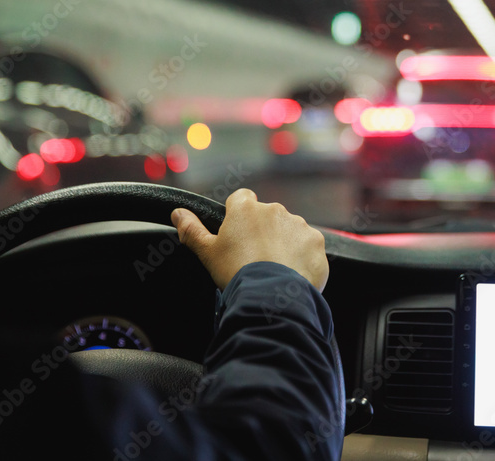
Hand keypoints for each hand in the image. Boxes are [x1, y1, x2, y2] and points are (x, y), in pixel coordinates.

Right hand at [170, 189, 328, 291]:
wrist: (272, 295)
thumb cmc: (236, 272)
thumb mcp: (208, 253)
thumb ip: (192, 230)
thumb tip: (178, 214)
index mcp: (246, 209)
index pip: (241, 198)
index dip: (238, 215)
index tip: (237, 234)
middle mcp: (275, 210)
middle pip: (267, 216)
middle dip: (262, 232)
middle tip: (254, 258)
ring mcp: (299, 225)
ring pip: (289, 230)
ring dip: (284, 243)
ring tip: (274, 269)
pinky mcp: (316, 242)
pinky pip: (308, 246)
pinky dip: (302, 257)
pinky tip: (292, 273)